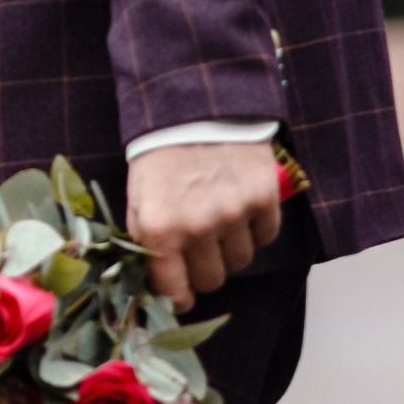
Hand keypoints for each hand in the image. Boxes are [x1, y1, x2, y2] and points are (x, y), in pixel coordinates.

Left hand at [124, 141, 283, 308]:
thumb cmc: (158, 155)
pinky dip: (255, 227)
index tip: (181, 293)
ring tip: (217, 216)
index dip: (179, 296)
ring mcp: (234, 213)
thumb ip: (147, 242)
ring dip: (230, 247)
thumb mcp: (138, 198)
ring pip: (240, 261)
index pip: (175, 292)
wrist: (191, 106)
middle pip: (213, 281)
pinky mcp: (263, 198)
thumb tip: (160, 285)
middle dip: (204, 269)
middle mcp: (198, 226)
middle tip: (198, 246)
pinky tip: (239, 204)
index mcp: (160, 228)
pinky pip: (265, 236)